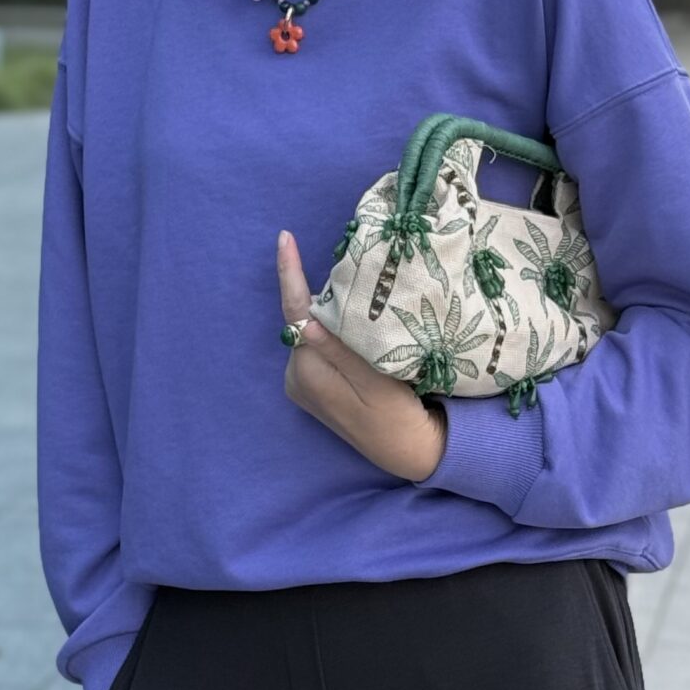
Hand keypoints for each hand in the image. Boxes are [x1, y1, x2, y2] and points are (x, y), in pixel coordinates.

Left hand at [277, 229, 447, 482]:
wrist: (406, 451)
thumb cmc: (396, 416)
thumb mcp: (373, 380)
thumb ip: (338, 351)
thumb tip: (306, 321)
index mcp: (308, 373)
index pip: (296, 312)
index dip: (289, 273)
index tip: (284, 238)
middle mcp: (297, 377)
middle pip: (304, 320)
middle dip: (317, 291)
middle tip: (345, 263)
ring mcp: (303, 384)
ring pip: (312, 333)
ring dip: (329, 313)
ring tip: (356, 292)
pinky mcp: (314, 387)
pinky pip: (319, 347)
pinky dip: (332, 331)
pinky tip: (351, 325)